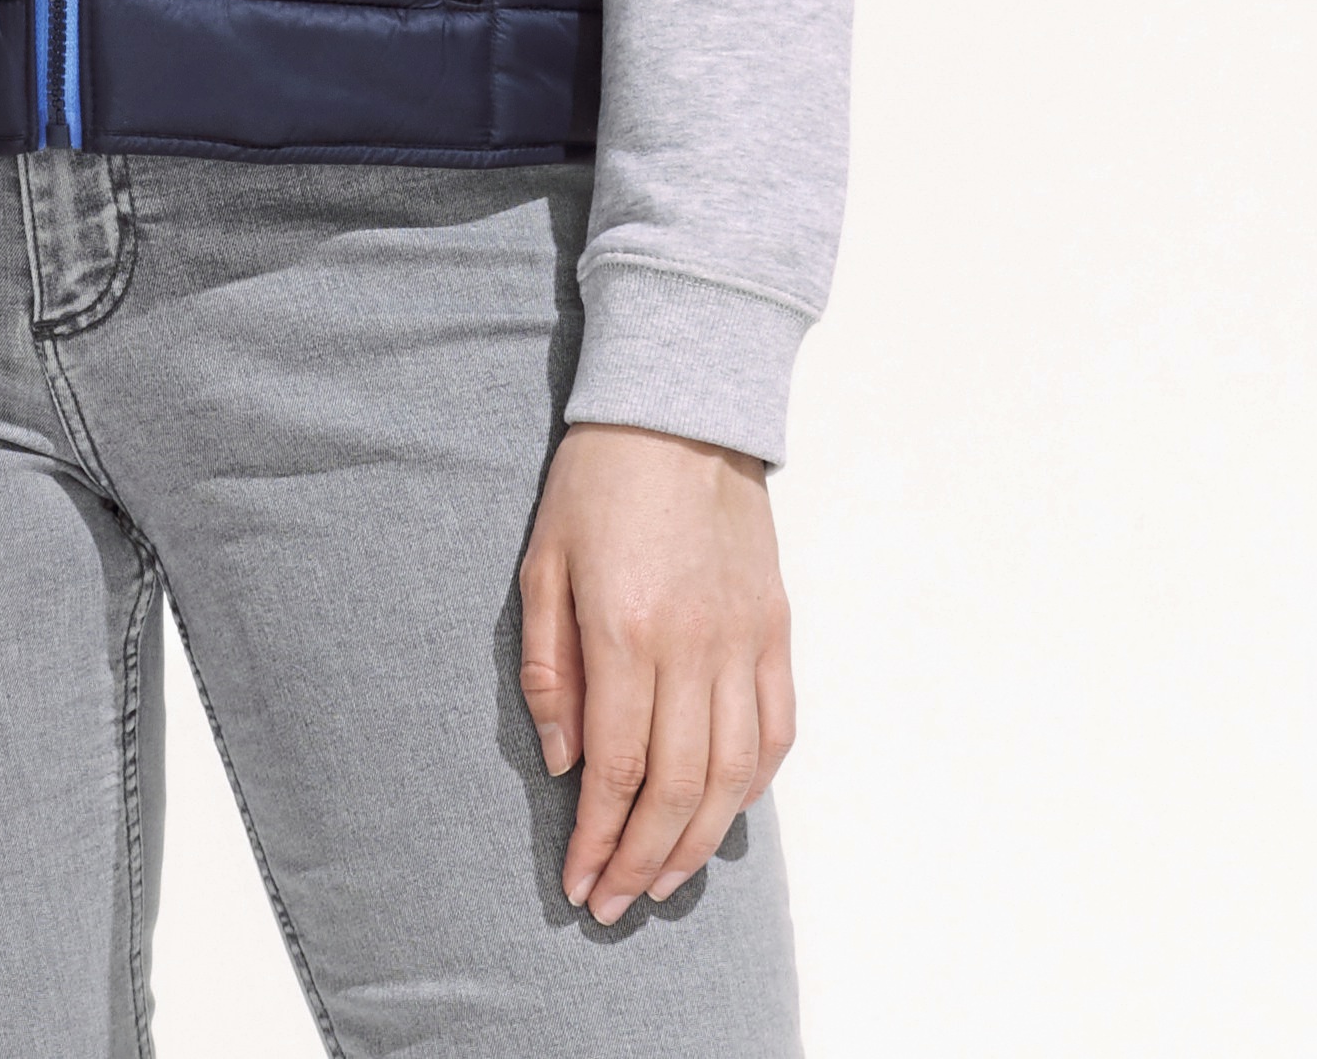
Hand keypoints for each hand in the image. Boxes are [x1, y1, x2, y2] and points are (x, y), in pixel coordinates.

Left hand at [517, 422, 795, 921]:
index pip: (616, 768)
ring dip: (698, 842)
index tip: (578, 884)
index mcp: (626, 630)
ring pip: (733, 775)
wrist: (679, 412)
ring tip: (662, 880)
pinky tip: (723, 814)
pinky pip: (775, 730)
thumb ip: (550, 667)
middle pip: (677, 789)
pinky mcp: (775, 629)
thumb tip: (563, 762)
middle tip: (613, 904)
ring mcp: (742, 640)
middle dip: (641, 861)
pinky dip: (752, 785)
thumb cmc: (596, 484)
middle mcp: (693, 646)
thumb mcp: (541, 564)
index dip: (597, 839)